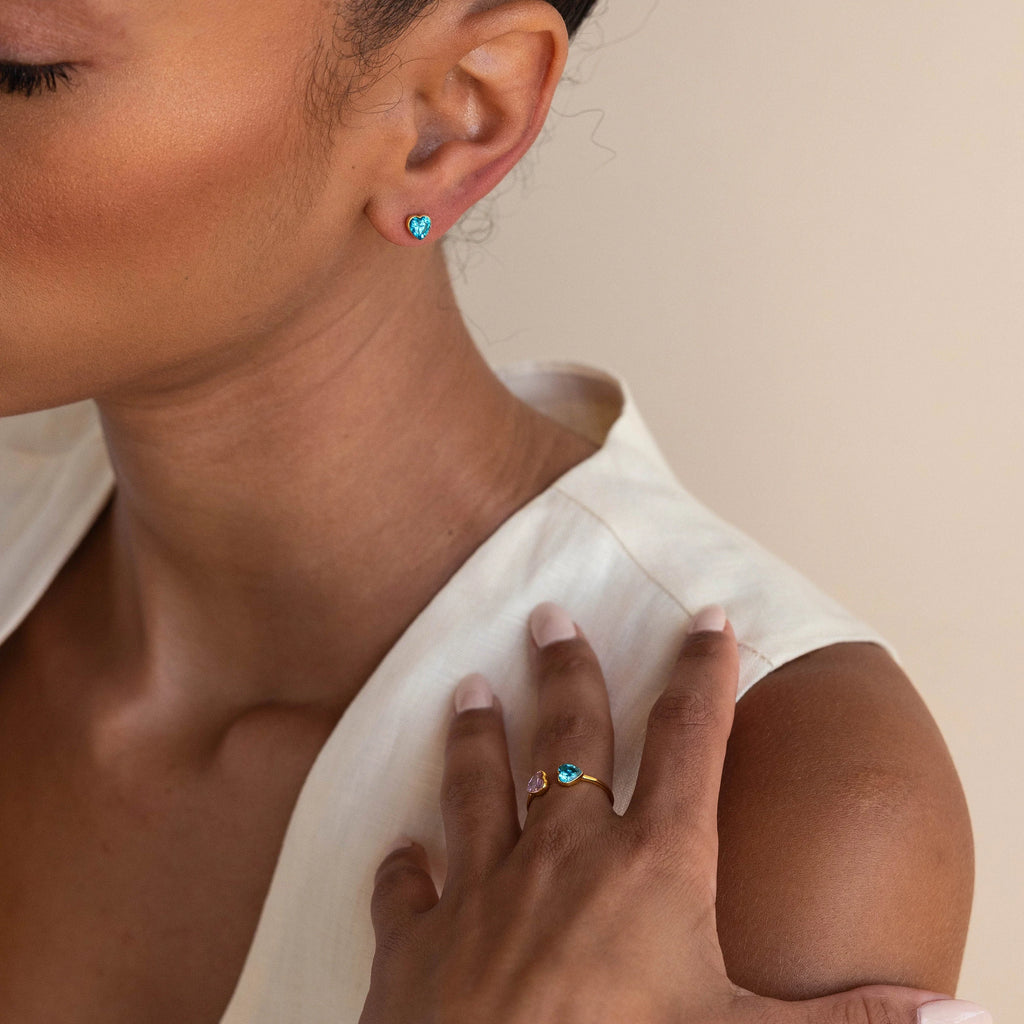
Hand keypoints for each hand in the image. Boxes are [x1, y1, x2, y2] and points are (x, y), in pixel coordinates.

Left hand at [360, 602, 987, 1023]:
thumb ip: (848, 1022)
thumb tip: (961, 1017)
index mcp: (651, 864)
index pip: (690, 742)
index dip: (703, 677)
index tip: (706, 620)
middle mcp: (561, 852)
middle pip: (568, 736)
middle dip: (564, 673)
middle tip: (548, 618)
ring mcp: (481, 887)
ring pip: (476, 782)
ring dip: (475, 734)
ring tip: (467, 689)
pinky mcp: (415, 938)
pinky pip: (405, 884)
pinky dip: (404, 865)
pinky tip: (402, 848)